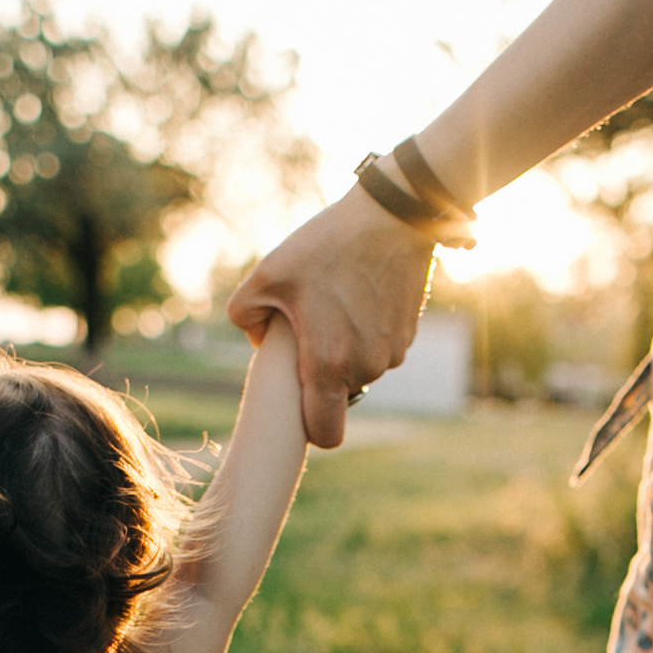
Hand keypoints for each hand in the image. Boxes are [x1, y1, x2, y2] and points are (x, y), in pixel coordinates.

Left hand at [228, 185, 437, 447]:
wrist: (393, 217)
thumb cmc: (327, 245)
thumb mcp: (267, 273)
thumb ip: (244, 315)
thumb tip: (257, 341)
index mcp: (328, 362)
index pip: (325, 434)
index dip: (310, 429)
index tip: (301, 406)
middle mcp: (365, 366)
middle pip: (339, 395)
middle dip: (321, 373)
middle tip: (308, 328)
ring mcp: (392, 353)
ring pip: (360, 371)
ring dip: (345, 351)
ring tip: (333, 304)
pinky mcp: (408, 335)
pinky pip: (378, 350)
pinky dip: (366, 334)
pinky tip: (357, 297)